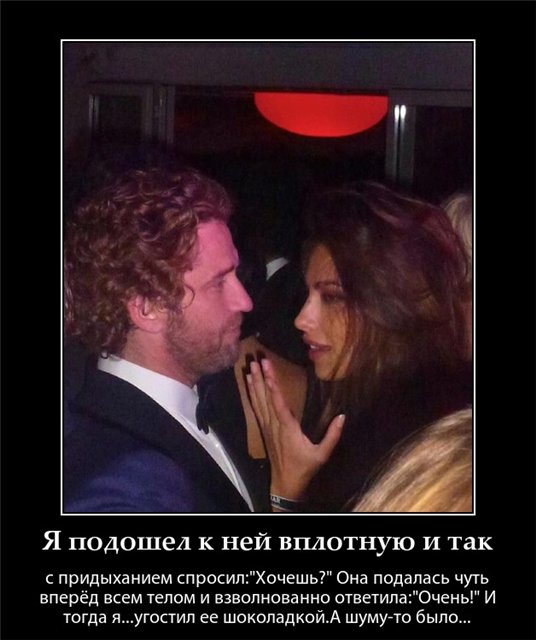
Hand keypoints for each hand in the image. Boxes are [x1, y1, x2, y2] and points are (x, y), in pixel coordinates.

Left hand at [246, 358, 344, 500]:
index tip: (268, 370)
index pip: (278, 403)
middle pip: (265, 398)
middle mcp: (274, 425)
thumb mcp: (321, 454)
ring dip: (254, 383)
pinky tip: (249, 384)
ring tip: (251, 366)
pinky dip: (252, 395)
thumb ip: (332, 436)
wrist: (285, 483)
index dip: (273, 386)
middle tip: (257, 360)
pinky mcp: (264, 429)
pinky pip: (256, 408)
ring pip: (259, 401)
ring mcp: (267, 427)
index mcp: (287, 429)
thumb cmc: (304, 467)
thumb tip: (342, 417)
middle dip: (261, 378)